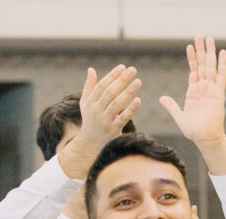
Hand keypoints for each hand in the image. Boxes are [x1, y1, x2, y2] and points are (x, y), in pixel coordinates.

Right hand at [58, 64, 141, 178]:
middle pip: (109, 93)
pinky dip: (131, 109)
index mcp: (90, 103)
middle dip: (121, 80)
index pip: (101, 86)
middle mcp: (96, 111)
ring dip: (128, 92)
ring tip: (138, 81)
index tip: (122, 67)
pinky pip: (123, 118)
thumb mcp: (86, 104)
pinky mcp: (113, 130)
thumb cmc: (90, 120)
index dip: (112, 76)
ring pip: (116, 104)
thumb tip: (91, 69)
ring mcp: (105, 121)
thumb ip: (89, 87)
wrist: (90, 145)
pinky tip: (139, 100)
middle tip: (133, 70)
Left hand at [160, 36, 225, 174]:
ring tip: (210, 39)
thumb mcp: (179, 116)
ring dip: (211, 53)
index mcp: (193, 92)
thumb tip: (162, 98)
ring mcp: (211, 90)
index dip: (192, 58)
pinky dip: (222, 65)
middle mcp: (203, 88)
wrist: (204, 138)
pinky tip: (222, 53)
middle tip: (200, 36)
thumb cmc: (193, 130)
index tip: (189, 46)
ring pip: (211, 67)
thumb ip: (171, 106)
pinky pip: (221, 77)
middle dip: (201, 50)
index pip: (193, 70)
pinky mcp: (218, 94)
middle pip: (202, 65)